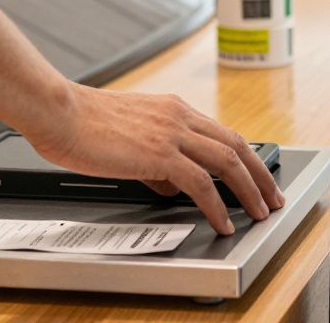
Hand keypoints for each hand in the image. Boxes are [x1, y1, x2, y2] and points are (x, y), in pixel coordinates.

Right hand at [25, 83, 283, 234]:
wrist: (58, 112)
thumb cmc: (82, 123)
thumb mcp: (130, 135)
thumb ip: (155, 157)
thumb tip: (171, 185)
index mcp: (174, 109)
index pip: (222, 133)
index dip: (246, 157)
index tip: (257, 175)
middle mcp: (179, 116)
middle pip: (237, 145)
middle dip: (260, 174)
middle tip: (271, 196)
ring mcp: (172, 133)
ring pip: (228, 161)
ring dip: (249, 189)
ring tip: (258, 212)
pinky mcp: (160, 153)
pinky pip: (201, 183)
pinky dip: (216, 205)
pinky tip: (222, 220)